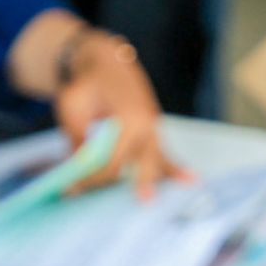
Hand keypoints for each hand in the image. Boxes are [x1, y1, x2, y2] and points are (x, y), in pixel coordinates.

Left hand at [54, 34, 189, 199]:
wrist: (105, 61)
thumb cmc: (87, 84)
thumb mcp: (72, 106)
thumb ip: (76, 137)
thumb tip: (79, 168)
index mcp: (129, 119)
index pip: (111, 164)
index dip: (91, 180)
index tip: (72, 189)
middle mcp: (147, 126)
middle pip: (141, 168)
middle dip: (133, 187)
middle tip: (140, 204)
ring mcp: (153, 130)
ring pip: (158, 163)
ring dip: (161, 181)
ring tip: (170, 197)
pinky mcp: (153, 133)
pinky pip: (165, 155)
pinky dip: (176, 169)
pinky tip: (193, 180)